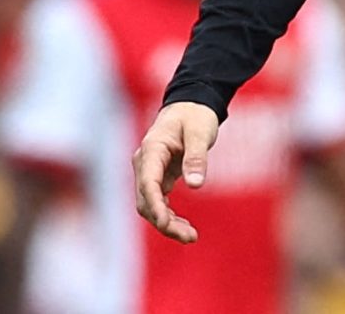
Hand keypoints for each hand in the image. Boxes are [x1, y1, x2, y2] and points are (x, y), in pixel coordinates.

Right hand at [132, 102, 219, 242]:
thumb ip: (196, 157)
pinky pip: (157, 202)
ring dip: (166, 223)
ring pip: (150, 205)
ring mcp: (148, 171)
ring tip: (191, 236)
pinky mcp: (157, 177)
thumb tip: (195, 185)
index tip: (166, 224)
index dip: (155, 206)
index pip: (147, 183)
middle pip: (146, 200)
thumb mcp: (200, 133)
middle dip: (164, 222)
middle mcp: (145, 163)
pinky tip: (184, 226)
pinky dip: (168, 216)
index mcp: (152, 149)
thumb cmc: (195, 116)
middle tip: (191, 237)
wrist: (190, 106)